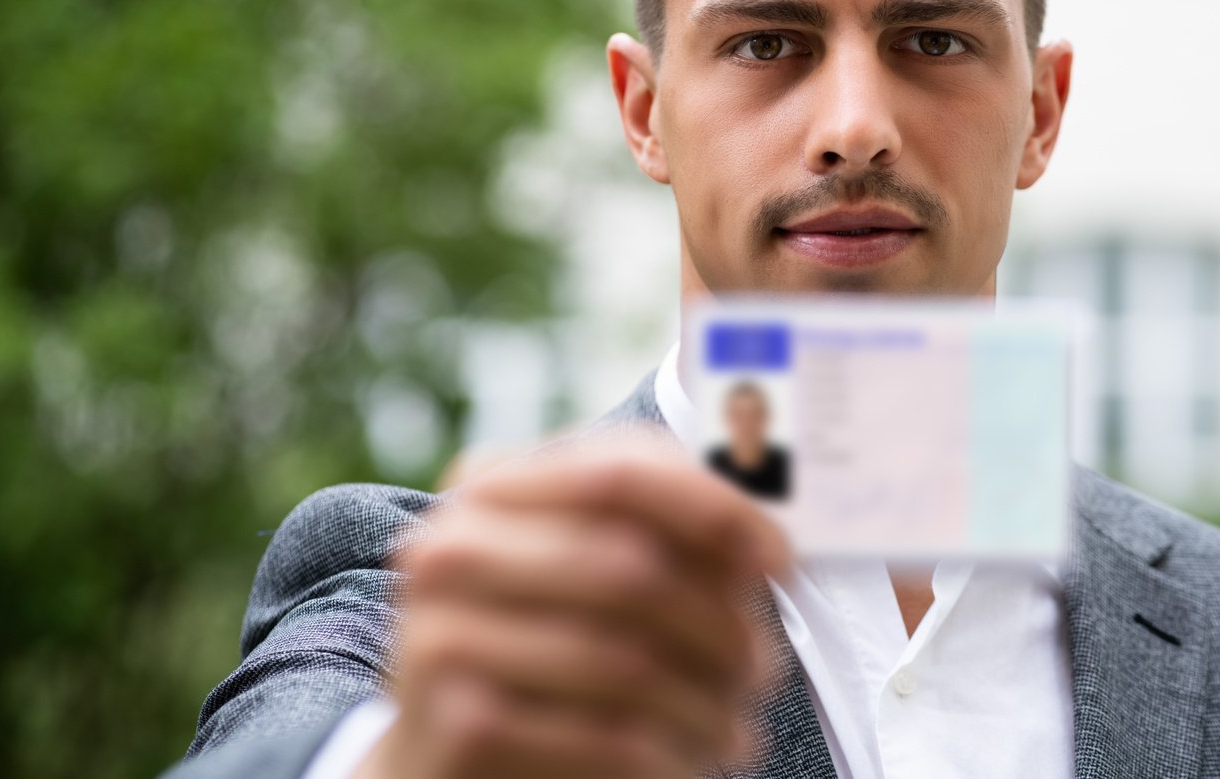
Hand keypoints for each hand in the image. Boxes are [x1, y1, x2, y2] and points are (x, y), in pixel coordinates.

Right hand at [357, 437, 789, 778]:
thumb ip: (663, 536)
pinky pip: (598, 735)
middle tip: (762, 670)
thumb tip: (769, 547)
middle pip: (632, 567)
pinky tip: (683, 763)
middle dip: (720, 625)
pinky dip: (663, 756)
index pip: (622, 470)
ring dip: (703, 705)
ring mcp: (440, 633)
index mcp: (492, 486)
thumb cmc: (541, 647)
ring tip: (733, 730)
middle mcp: (451, 547)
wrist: (442, 753)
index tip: (779, 562)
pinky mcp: (454, 722)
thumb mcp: (585, 571)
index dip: (717, 512)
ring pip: (624, 660)